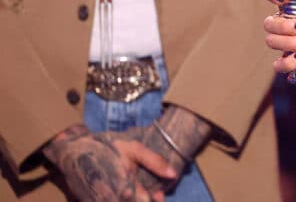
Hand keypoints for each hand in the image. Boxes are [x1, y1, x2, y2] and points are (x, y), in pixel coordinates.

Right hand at [43, 124, 175, 200]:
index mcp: (126, 187)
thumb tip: (173, 174)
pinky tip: (122, 193)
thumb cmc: (107, 147)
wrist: (74, 152)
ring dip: (130, 200)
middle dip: (142, 199)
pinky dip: (116, 199)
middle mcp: (113, 199)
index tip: (159, 195)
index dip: (155, 199)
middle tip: (148, 194)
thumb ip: (154, 162)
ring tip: (130, 191)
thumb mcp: (134, 149)